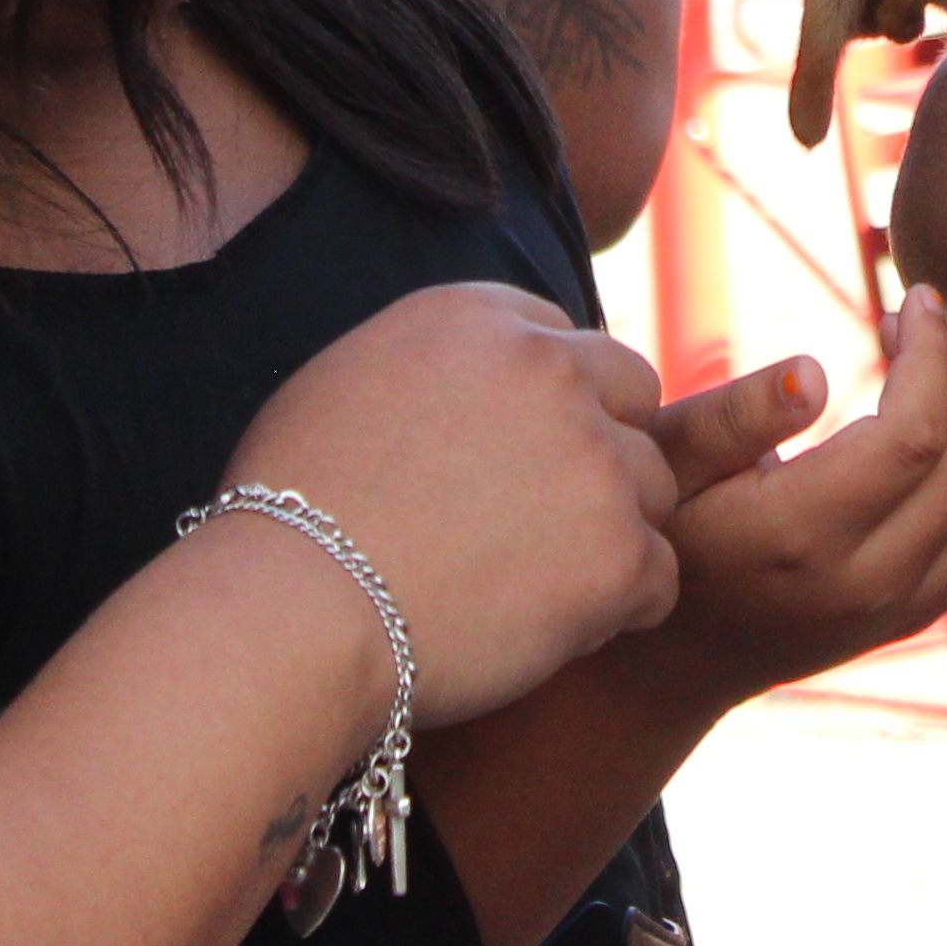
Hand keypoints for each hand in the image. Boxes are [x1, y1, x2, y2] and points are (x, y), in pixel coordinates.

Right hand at [224, 283, 681, 723]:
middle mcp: (548, 368)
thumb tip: (485, 379)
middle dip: (601, 456)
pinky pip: (659, 577)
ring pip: (652, 490)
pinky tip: (540, 629)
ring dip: (608, 536)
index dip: (548, 411)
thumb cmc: (289, 520)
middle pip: (631, 399)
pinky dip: (615, 611)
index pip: (567, 344)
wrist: (287, 617)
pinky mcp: (619, 549)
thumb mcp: (345, 387)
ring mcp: (593, 457)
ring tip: (521, 586)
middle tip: (535, 525)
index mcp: (477, 316)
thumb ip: (439, 368)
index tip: (506, 465)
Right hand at [627, 293, 946, 705]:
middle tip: (922, 313)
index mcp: (799, 537)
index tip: (913, 297)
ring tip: (940, 351)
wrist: (674, 662)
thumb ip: (732, 415)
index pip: (915, 434)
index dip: (932, 351)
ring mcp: (903, 605)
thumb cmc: (660, 531)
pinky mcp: (922, 609)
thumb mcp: (665, 463)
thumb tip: (813, 372)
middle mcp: (866, 582)